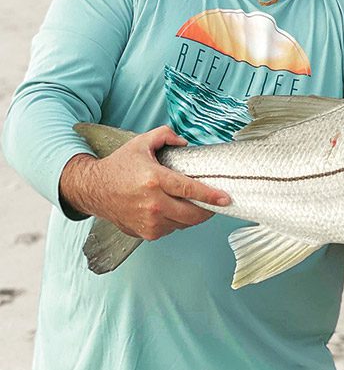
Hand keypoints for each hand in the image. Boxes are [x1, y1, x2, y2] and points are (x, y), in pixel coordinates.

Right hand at [60, 125, 230, 239]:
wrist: (93, 189)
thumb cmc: (118, 167)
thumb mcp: (141, 143)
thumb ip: (165, 136)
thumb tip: (184, 142)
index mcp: (154, 180)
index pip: (189, 189)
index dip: (210, 195)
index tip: (226, 198)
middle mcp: (152, 204)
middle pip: (191, 214)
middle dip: (208, 210)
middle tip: (216, 203)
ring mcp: (149, 222)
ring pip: (183, 224)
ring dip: (191, 215)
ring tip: (192, 204)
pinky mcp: (145, 233)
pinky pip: (171, 229)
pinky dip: (177, 221)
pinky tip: (174, 210)